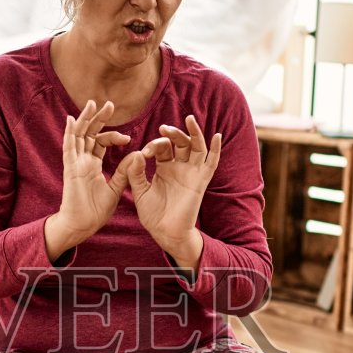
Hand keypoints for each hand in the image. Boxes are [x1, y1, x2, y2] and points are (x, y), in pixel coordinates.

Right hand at [48, 100, 131, 258]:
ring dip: (85, 119)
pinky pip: (69, 147)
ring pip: (79, 135)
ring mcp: (75, 163)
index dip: (113, 136)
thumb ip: (124, 172)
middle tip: (110, 104)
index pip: (100, 142)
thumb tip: (137, 154)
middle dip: (99, 118)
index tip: (127, 138)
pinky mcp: (70, 169)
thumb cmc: (95, 211)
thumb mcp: (115, 188)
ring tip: (92, 103)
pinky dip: (70, 133)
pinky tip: (72, 119)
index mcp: (91, 165)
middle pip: (89, 133)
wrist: (82, 225)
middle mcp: (82, 160)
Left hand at [119, 115, 220, 264]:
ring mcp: (191, 173)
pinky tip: (217, 136)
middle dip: (173, 133)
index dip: (153, 145)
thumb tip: (136, 154)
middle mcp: (179, 167)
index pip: (162, 147)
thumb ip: (136, 174)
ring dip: (193, 132)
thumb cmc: (153, 215)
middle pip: (180, 142)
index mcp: (164, 168)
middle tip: (164, 128)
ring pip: (196, 146)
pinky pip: (211, 163)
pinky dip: (216, 149)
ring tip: (189, 119)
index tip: (143, 153)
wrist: (165, 233)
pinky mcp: (200, 181)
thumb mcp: (140, 192)